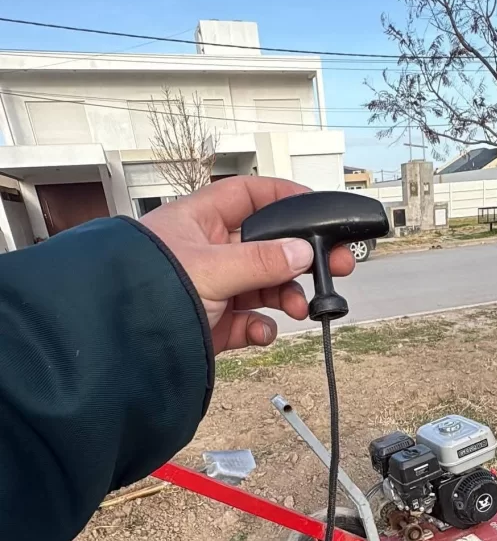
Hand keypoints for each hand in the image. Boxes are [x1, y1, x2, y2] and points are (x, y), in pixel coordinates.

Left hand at [139, 177, 354, 353]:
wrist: (117, 345)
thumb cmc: (145, 288)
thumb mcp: (212, 268)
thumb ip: (262, 261)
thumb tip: (303, 252)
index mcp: (201, 220)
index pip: (250, 195)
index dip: (284, 197)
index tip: (316, 210)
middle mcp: (208, 250)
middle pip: (267, 246)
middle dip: (299, 260)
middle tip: (335, 266)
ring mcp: (212, 288)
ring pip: (263, 286)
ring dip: (286, 297)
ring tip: (298, 309)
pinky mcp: (212, 323)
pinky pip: (248, 321)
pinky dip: (260, 328)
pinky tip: (261, 332)